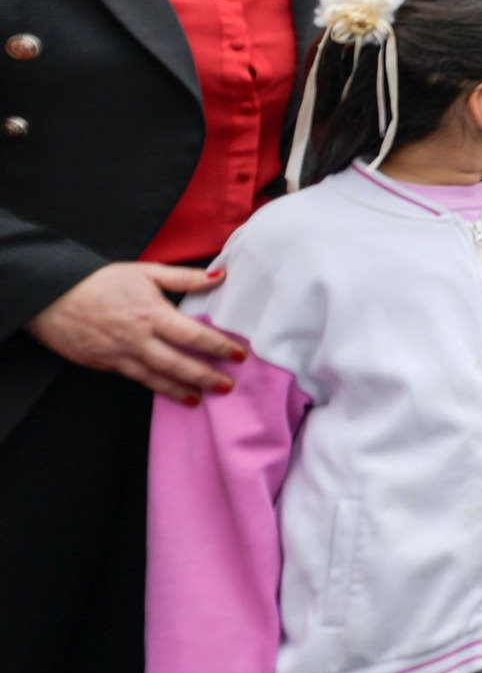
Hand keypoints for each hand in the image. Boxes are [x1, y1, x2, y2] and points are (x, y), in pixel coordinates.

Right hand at [26, 263, 240, 401]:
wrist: (51, 296)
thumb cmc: (100, 281)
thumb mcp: (145, 272)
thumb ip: (183, 277)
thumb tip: (219, 275)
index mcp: (152, 314)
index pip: (193, 335)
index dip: (218, 347)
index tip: (239, 355)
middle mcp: (138, 339)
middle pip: (177, 363)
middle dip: (204, 376)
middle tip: (227, 387)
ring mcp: (119, 354)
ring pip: (155, 377)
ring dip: (179, 390)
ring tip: (199, 400)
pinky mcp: (104, 364)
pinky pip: (134, 378)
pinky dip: (153, 387)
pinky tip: (167, 392)